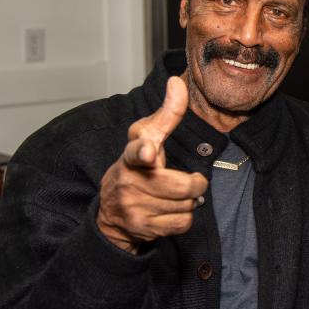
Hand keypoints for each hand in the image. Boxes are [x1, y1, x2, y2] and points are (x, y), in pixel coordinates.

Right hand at [97, 76, 207, 253]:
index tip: (148, 152)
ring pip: (186, 205)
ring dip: (189, 201)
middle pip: (182, 187)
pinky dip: (184, 217)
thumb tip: (177, 81)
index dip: (144, 151)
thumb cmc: (139, 166)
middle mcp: (128, 181)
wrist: (113, 212)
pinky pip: (183, 223)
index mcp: (131, 155)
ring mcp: (133, 207)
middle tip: (191, 182)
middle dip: (195, 185)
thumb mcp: (148, 138)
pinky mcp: (142, 228)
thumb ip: (167, 113)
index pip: (137, 151)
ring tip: (172, 196)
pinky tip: (171, 211)